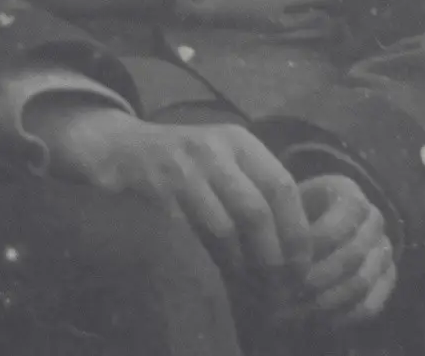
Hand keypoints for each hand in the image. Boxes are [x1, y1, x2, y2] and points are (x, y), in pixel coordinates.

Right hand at [24, 100, 311, 276]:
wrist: (123, 148)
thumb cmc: (183, 161)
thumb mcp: (223, 158)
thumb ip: (254, 183)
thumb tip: (297, 236)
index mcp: (239, 140)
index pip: (283, 185)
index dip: (296, 229)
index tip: (302, 264)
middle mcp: (215, 148)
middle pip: (258, 209)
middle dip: (273, 254)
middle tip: (280, 283)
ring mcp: (184, 167)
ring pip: (226, 225)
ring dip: (242, 262)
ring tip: (250, 282)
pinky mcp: (158, 189)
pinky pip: (193, 232)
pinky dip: (211, 257)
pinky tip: (220, 270)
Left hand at [292, 174, 396, 327]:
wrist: (305, 227)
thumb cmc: (287, 216)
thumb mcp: (281, 209)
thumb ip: (285, 225)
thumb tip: (280, 259)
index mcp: (347, 192)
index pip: (340, 222)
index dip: (313, 247)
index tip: (285, 264)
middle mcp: (372, 217)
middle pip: (353, 255)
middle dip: (317, 278)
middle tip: (287, 295)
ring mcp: (384, 248)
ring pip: (362, 282)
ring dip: (326, 301)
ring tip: (296, 311)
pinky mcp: (387, 278)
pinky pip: (371, 305)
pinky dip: (344, 316)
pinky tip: (318, 320)